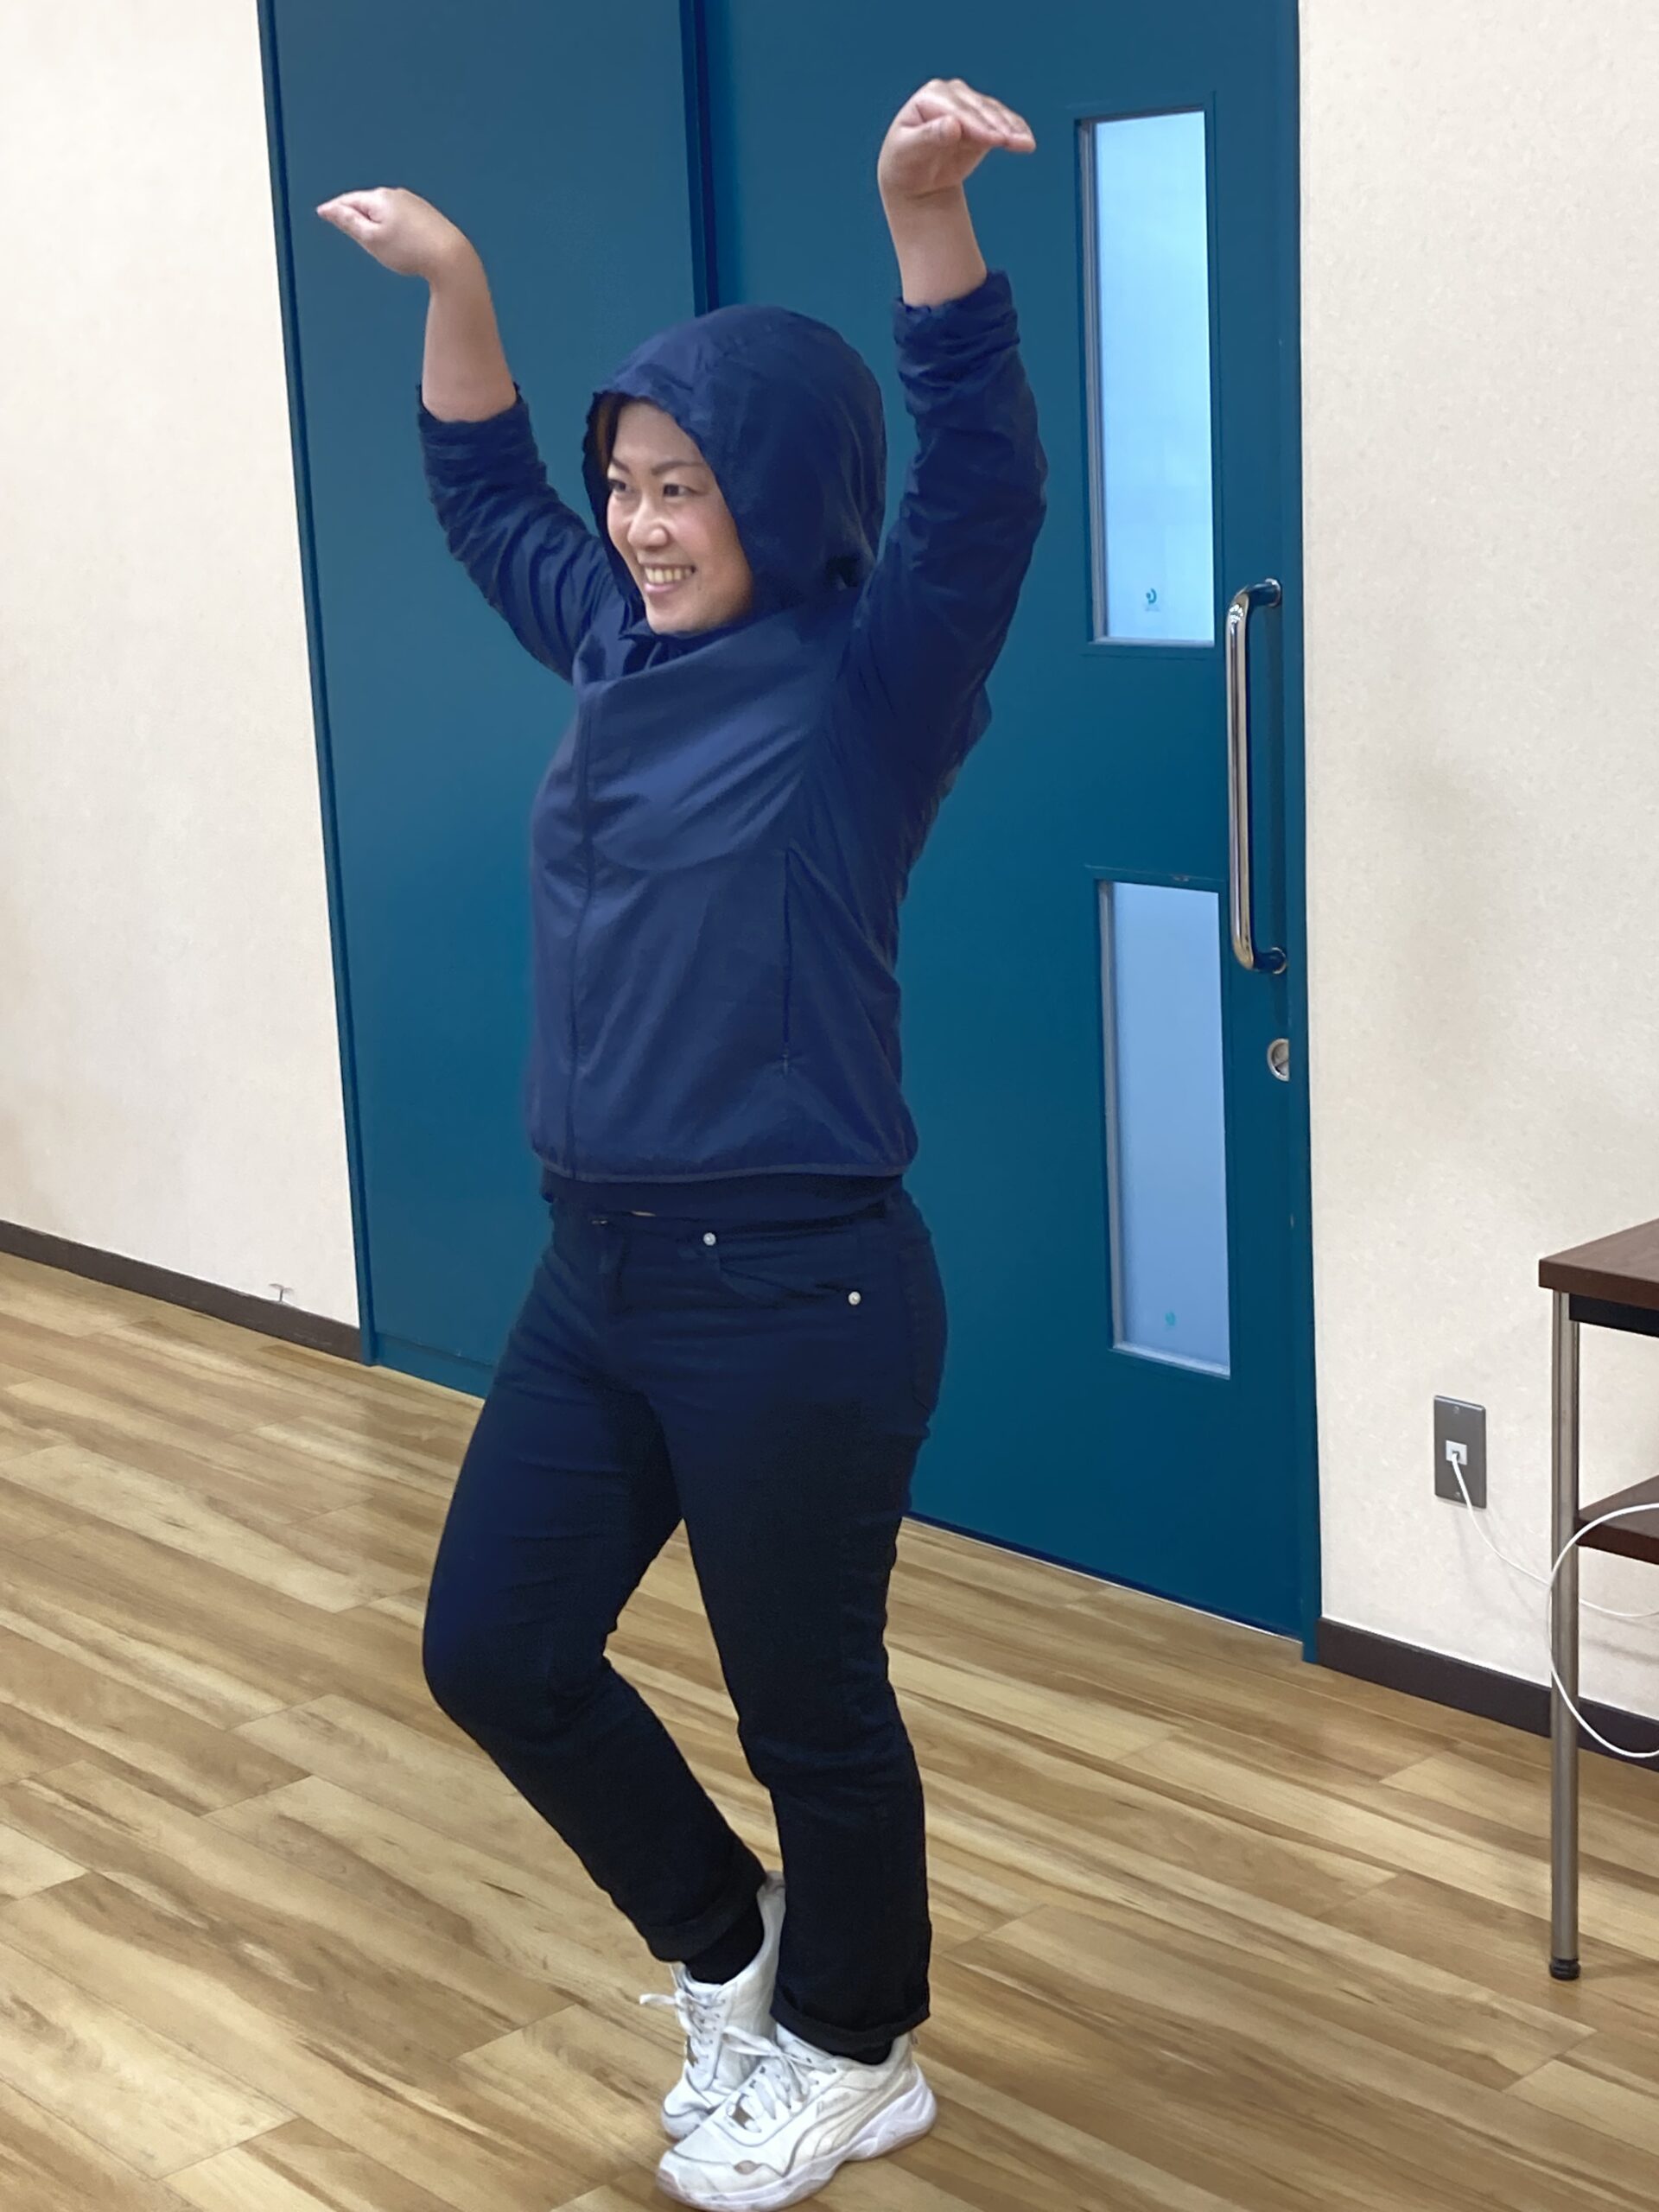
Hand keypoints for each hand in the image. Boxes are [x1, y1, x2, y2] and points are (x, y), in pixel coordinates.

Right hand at [316, 187, 471, 281]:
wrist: (449, 257)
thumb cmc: (410, 251)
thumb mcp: (371, 239)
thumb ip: (348, 222)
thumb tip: (328, 209)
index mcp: (379, 199)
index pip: (349, 200)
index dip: (334, 208)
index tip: (323, 212)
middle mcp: (396, 195)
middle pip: (367, 203)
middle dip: (354, 211)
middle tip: (340, 220)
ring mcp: (413, 203)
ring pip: (385, 209)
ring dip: (373, 218)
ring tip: (367, 233)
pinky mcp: (426, 215)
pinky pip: (400, 216)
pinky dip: (391, 223)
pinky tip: (394, 237)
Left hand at [877, 79, 1034, 204]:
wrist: (916, 178)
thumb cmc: (905, 164)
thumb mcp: (908, 153)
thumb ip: (927, 138)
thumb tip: (952, 125)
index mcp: (930, 97)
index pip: (958, 110)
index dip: (976, 125)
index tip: (994, 140)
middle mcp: (953, 95)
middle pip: (980, 110)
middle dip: (998, 126)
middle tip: (1015, 142)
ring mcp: (970, 106)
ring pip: (995, 114)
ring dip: (1012, 128)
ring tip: (1026, 144)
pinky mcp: (984, 121)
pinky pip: (1004, 123)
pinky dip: (1016, 131)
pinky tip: (1027, 142)